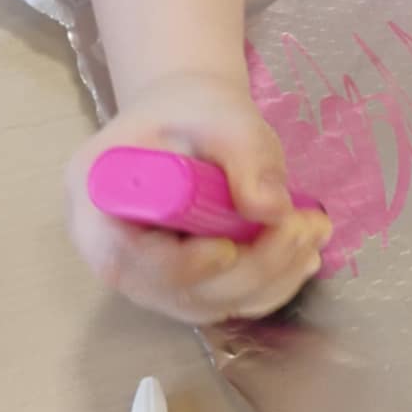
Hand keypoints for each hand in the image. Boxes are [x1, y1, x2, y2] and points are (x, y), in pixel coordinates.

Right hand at [66, 71, 330, 323]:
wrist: (188, 117)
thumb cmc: (191, 108)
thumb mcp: (220, 113)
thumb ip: (244, 154)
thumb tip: (272, 209)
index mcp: (97, 196)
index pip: (123, 256)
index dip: (178, 265)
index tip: (229, 248)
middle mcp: (111, 248)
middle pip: (172, 289)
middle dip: (249, 268)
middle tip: (306, 227)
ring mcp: (145, 274)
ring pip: (205, 303)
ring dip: (268, 280)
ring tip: (314, 233)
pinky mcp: (180, 285)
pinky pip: (223, 301)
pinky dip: (269, 285)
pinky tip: (303, 253)